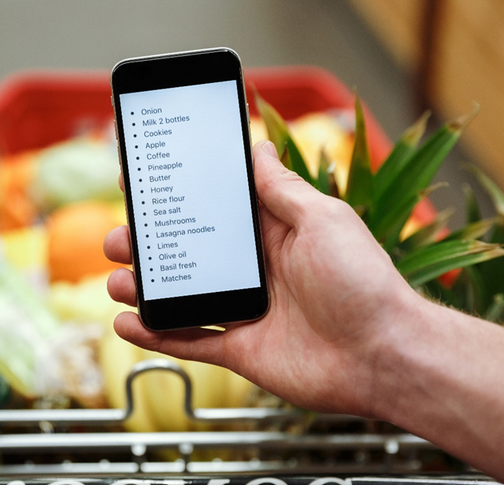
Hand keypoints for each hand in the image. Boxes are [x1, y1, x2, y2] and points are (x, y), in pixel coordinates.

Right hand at [104, 140, 419, 415]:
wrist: (385, 355)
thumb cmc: (363, 281)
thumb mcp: (322, 218)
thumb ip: (281, 188)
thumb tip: (256, 148)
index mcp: (273, 232)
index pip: (214, 209)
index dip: (178, 197)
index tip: (142, 182)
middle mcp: (255, 269)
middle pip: (189, 253)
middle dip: (150, 244)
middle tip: (118, 237)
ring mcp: (246, 310)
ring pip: (182, 296)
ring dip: (145, 288)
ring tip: (117, 280)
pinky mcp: (241, 349)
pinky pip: (189, 341)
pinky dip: (156, 335)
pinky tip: (128, 323)